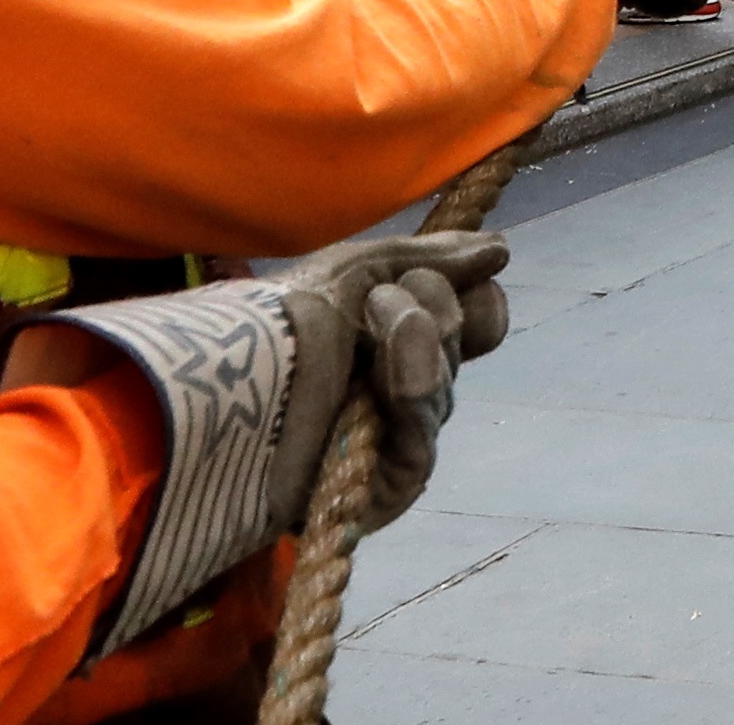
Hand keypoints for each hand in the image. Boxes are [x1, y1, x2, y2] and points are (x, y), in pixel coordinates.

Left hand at [55, 232, 514, 643]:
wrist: (233, 389)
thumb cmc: (280, 325)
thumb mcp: (356, 270)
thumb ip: (431, 258)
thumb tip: (500, 249)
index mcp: (392, 335)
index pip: (477, 318)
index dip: (475, 297)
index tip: (457, 274)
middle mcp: (398, 383)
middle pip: (466, 344)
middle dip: (433, 307)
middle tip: (379, 305)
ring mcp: (392, 436)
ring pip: (446, 385)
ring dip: (415, 342)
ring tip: (369, 334)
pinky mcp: (384, 484)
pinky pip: (425, 438)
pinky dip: (412, 393)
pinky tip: (387, 385)